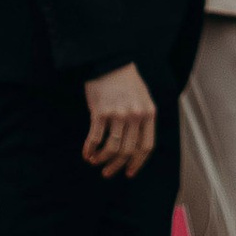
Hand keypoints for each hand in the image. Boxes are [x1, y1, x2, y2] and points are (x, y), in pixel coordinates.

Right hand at [81, 62, 156, 176]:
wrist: (110, 62)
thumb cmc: (127, 82)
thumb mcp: (144, 99)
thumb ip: (143, 120)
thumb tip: (137, 148)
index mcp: (149, 114)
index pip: (146, 147)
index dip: (138, 163)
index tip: (129, 173)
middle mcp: (135, 116)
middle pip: (127, 151)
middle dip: (117, 166)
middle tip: (108, 173)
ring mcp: (117, 114)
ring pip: (111, 148)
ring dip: (102, 160)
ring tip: (95, 162)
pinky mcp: (100, 112)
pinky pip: (94, 138)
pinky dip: (89, 149)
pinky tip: (86, 153)